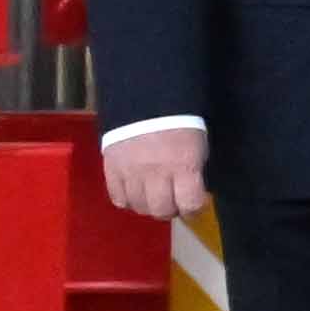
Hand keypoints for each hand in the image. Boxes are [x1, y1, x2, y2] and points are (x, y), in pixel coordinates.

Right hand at [98, 127, 212, 225]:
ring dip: (149, 206)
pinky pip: (117, 197)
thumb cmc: (180, 123)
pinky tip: (135, 191)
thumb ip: (194, 172)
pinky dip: (128, 199)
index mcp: (183, 164)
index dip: (194, 208)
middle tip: (173, 201)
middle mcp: (155, 172)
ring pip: (138, 207)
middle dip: (171, 210)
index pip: (190, 203)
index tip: (194, 203)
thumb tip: (194, 195)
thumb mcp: (198, 147)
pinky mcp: (111, 168)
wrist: (145, 100)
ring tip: (153, 195)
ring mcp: (130, 172)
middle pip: (161, 210)